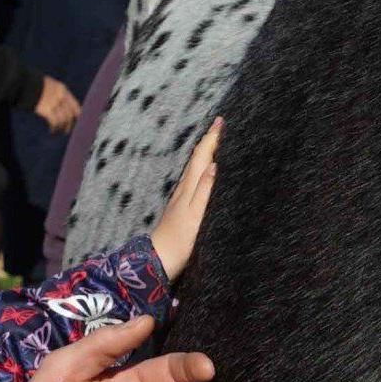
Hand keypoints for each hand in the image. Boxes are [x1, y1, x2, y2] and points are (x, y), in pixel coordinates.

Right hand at [32, 74, 82, 133]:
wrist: (24, 82)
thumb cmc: (34, 84)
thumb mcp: (49, 85)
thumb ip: (57, 93)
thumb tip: (61, 105)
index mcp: (63, 89)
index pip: (75, 105)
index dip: (77, 115)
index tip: (76, 121)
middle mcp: (61, 96)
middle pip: (69, 114)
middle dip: (68, 124)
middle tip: (66, 130)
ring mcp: (55, 103)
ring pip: (63, 119)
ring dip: (61, 127)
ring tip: (57, 130)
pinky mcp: (47, 110)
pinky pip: (54, 122)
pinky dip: (54, 128)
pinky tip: (51, 131)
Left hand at [147, 118, 221, 279]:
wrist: (159, 260)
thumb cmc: (180, 241)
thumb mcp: (196, 216)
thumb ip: (205, 191)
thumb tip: (215, 165)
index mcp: (189, 189)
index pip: (201, 157)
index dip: (211, 139)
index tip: (221, 121)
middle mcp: (184, 189)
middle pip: (197, 159)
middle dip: (208, 141)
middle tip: (220, 125)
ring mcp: (182, 198)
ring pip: (194, 168)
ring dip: (205, 152)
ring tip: (215, 141)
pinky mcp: (182, 207)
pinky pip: (193, 180)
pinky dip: (201, 168)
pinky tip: (204, 171)